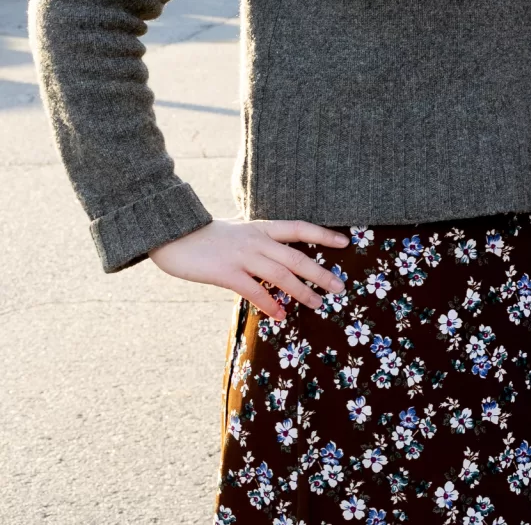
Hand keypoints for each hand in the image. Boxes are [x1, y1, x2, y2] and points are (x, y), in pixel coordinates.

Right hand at [149, 219, 347, 319]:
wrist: (172, 234)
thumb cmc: (205, 236)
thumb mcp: (237, 231)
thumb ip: (257, 240)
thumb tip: (275, 253)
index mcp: (261, 227)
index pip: (300, 228)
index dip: (324, 235)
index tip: (346, 243)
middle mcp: (257, 240)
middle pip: (298, 257)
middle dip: (321, 273)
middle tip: (340, 287)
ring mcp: (242, 256)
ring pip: (281, 275)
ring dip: (302, 292)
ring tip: (318, 305)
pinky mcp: (225, 273)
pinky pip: (254, 291)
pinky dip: (270, 304)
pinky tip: (281, 315)